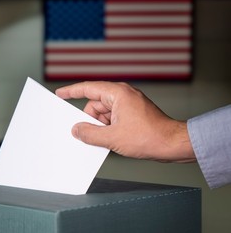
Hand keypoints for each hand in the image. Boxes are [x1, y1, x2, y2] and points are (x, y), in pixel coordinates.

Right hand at [55, 81, 195, 162]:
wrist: (172, 144)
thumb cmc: (149, 137)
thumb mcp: (112, 138)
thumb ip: (90, 134)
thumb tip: (77, 130)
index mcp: (118, 93)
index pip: (88, 88)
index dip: (71, 91)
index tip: (60, 93)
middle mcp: (123, 96)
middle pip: (95, 104)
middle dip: (90, 120)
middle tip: (88, 134)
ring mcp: (128, 105)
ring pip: (103, 114)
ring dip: (100, 127)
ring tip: (107, 140)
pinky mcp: (132, 115)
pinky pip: (112, 119)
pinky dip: (108, 128)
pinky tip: (111, 140)